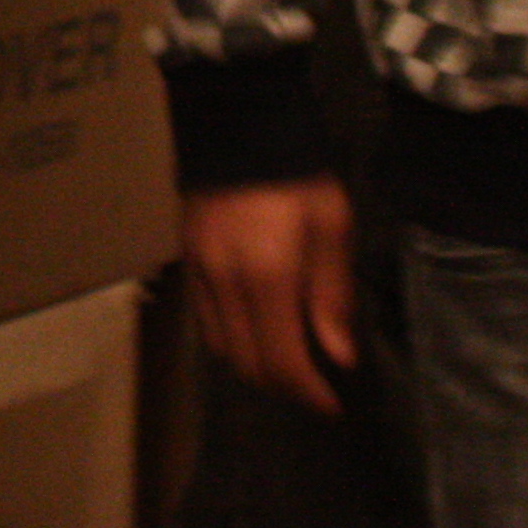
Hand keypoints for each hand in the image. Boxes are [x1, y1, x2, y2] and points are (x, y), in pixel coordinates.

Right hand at [182, 176, 358, 413]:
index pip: (282, 360)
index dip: (308, 392)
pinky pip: (206, 320)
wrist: (240, 122)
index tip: (333, 405)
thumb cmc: (299, 175)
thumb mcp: (332, 228)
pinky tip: (256, 328)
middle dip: (284, 385)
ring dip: (256, 365)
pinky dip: (232, 338)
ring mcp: (201, 273)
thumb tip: (338, 356)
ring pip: (222, 347)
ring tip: (288, 359)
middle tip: (314, 386)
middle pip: (248, 363)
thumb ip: (332, 295)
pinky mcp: (188, 260)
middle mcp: (226, 283)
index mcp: (268, 276)